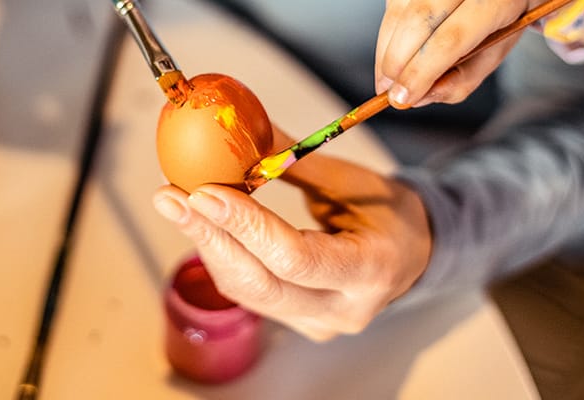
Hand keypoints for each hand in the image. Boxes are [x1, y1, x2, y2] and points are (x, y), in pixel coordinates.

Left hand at [151, 132, 431, 341]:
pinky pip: (249, 293)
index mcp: (371, 269)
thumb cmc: (387, 212)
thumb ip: (295, 162)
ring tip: (174, 203)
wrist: (413, 256)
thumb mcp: (351, 180)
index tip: (203, 191)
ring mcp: (318, 323)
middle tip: (171, 197)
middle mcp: (344, 309)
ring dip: (207, 245)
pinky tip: (199, 223)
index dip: (245, 225)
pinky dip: (221, 255)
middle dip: (209, 237)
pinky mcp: (297, 322)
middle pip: (261, 283)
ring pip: (247, 292)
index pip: (296, 257)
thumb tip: (238, 129)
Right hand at [375, 0, 534, 106]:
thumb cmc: (501, 18)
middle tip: (388, 89)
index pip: (451, 39)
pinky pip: (394, 3)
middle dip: (395, 60)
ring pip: (399, 9)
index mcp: (495, 3)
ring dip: (385, 47)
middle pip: (418, 20)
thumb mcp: (494, 53)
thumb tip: (420, 96)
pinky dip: (388, 31)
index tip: (402, 98)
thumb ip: (462, 80)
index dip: (420, 72)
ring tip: (389, 73)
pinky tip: (395, 48)